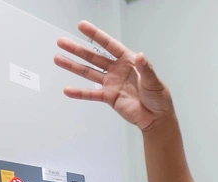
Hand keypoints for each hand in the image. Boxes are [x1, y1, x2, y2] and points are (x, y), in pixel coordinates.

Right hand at [54, 21, 172, 130]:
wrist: (156, 118)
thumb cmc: (158, 98)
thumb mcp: (154, 82)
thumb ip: (146, 69)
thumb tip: (141, 56)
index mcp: (129, 61)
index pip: (109, 45)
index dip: (96, 35)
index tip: (82, 27)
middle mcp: (117, 69)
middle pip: (94, 57)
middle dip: (78, 49)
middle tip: (62, 42)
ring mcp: (111, 83)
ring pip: (89, 72)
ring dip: (74, 66)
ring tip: (58, 59)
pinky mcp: (109, 97)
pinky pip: (92, 94)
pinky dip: (80, 93)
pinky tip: (68, 90)